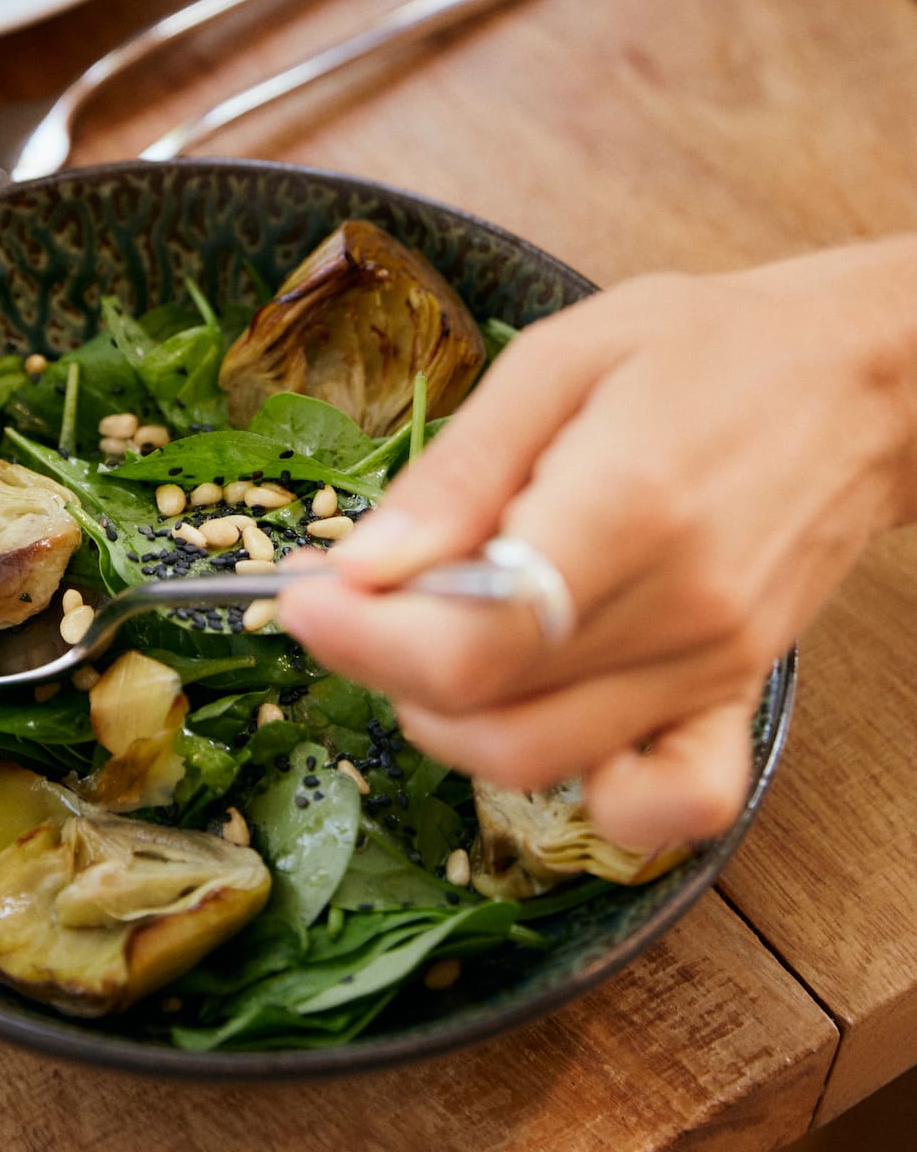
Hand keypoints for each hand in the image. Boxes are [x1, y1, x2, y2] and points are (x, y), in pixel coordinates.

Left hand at [278, 241, 916, 850]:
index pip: (471, 640)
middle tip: (347, 602)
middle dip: (382, 670)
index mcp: (625, 508)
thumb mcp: (560, 360)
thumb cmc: (705, 348)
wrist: (853, 381)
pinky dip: (590, 795)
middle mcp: (677, 611)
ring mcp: (713, 666)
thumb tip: (362, 565)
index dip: (362, 637)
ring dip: (447, 719)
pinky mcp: (736, 693)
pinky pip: (671, 803)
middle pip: (491, 713)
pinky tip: (537, 715)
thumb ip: (459, 472)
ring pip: (544, 764)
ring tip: (420, 633)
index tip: (299, 596)